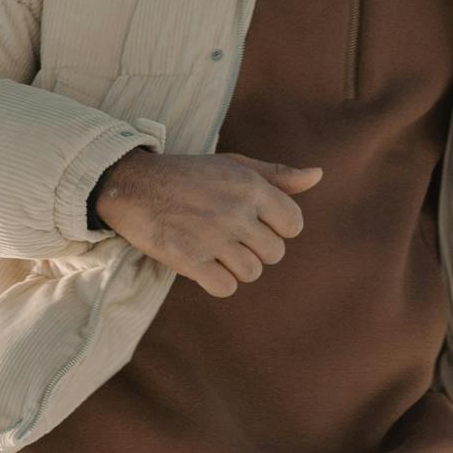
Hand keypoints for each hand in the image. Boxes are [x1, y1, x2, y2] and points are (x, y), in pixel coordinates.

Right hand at [90, 150, 323, 297]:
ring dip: (235, 267)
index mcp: (251, 187)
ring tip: (214, 250)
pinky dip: (217, 282)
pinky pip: (225, 287)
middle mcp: (236, 212)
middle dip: (255, 249)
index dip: (277, 228)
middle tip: (229, 237)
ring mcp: (213, 238)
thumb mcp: (233, 165)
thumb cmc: (188, 175)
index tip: (255, 224)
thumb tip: (318, 175)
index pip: (293, 225)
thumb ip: (277, 175)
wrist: (133, 186)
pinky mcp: (190, 260)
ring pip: (251, 273)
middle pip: (274, 254)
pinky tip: (203, 265)